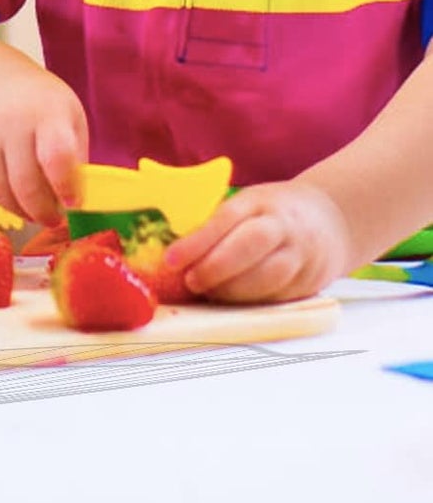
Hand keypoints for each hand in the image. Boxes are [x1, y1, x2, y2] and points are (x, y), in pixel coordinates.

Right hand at [0, 61, 87, 225]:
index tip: (71, 203)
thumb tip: (73, 200)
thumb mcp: (67, 115)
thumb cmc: (32, 102)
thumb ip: (75, 156)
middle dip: (41, 212)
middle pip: (25, 184)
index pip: (56, 156)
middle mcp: (10, 119)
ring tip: (26, 207)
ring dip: (14, 209)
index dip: (65, 187)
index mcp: (47, 112)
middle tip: (50, 219)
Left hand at [164, 180, 352, 302]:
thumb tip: (174, 250)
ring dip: (233, 291)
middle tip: (190, 281)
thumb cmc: (273, 211)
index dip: (197, 241)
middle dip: (215, 268)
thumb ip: (217, 223)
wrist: (331, 219)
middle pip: (250, 245)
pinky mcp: (312, 282)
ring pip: (268, 277)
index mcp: (259, 201)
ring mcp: (302, 254)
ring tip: (209, 293)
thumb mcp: (247, 204)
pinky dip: (253, 302)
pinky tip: (233, 302)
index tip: (171, 260)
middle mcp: (283, 225)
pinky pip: (280, 296)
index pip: (225, 219)